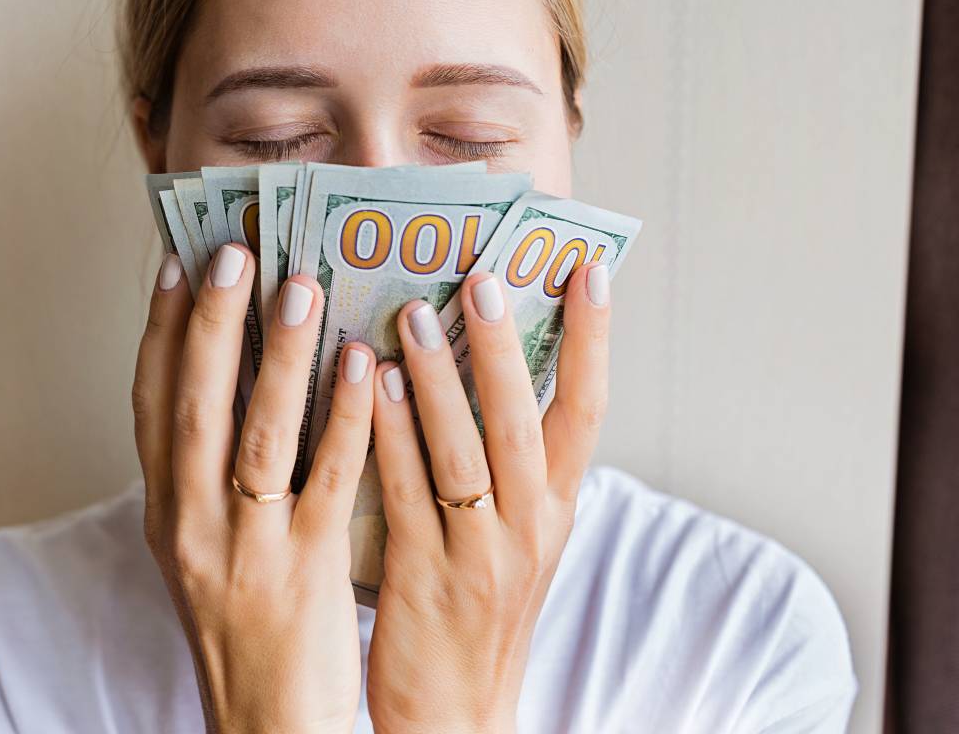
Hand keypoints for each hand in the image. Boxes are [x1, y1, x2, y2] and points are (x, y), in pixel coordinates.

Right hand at [132, 246, 377, 733]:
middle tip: (235, 250)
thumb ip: (211, 478)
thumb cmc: (247, 634)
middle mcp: (190, 527)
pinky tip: (364, 366)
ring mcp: (245, 551)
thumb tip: (240, 382)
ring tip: (304, 284)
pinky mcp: (305, 574)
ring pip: (257, 436)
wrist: (267, 728)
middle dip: (210, 323)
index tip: (176, 262)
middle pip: (194, 407)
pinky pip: (325, 482)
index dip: (158, 330)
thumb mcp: (204, 554)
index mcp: (163, 516)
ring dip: (278, 356)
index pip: (149, 407)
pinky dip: (343, 418)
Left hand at [365, 263, 611, 733]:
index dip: (592, 338)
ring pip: (465, 452)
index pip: (588, 409)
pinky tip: (366, 388)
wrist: (454, 711)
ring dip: (438, 379)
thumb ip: (502, 458)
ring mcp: (482, 554)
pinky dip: (391, 437)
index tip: (590, 267)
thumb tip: (479, 358)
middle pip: (524, 420)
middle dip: (504, 343)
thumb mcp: (511, 533)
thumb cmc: (472, 607)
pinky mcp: (426, 578)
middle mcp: (532, 526)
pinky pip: (409, 494)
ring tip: (408, 313)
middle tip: (482, 273)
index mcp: (556, 507)